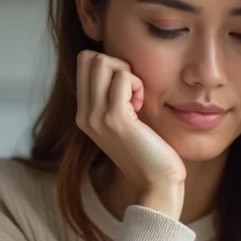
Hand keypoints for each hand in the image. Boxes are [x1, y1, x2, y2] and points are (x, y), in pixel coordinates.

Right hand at [75, 51, 185, 217]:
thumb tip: (119, 68)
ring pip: (103, 62)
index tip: (126, 91)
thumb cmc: (148, 151)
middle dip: (117, 65)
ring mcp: (96, 117)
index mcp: (84, 114)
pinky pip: (124, 78)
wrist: (156, 183)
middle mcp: (84, 114)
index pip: (84, 63)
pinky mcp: (115, 119)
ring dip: (127, 74)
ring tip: (136, 100)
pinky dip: (137, 85)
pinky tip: (142, 107)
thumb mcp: (123, 123)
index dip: (110, 66)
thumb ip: (114, 99)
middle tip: (132, 92)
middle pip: (90, 58)